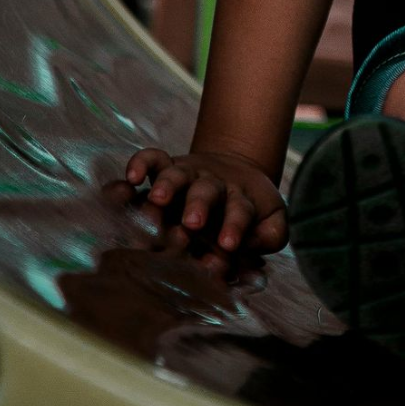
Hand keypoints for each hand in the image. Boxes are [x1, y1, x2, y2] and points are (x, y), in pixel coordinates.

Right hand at [125, 145, 287, 253]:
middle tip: (192, 224)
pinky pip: (152, 159)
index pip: (239, 212)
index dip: (235, 226)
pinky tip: (131, 179)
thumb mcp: (272, 222)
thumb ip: (271, 236)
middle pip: (205, 193)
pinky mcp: (166, 168)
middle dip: (198, 207)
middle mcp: (211, 187)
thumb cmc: (251, 211)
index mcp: (239, 201)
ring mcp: (187, 177)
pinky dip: (141, 163)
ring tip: (157, 200)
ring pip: (176, 176)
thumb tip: (255, 246)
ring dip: (167, 186)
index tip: (228, 244)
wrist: (238, 170)